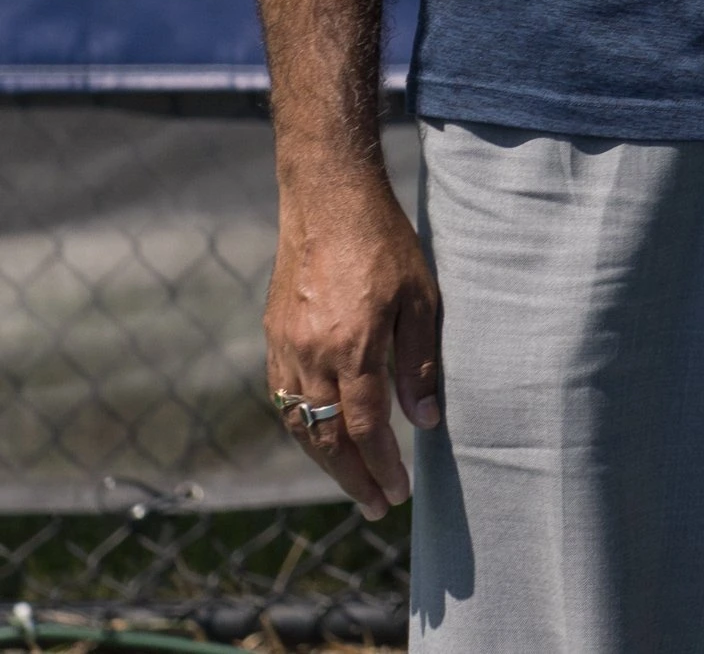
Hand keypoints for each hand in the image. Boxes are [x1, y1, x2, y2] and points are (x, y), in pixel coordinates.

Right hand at [263, 163, 439, 519]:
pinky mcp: (273, 336)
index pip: (366, 429)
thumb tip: (426, 421)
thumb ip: (420, 362)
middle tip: (374, 507)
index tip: (396, 495)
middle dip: (351, 478)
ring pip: (298, 423)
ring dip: (322, 459)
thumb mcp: (422, 298)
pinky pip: (282, 397)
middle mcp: (312, 356)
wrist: (328, 201)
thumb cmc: (386, 244)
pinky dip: (300, 426)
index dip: (381, 467)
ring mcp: (286, 348)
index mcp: (354, 348)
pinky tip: (319, 436)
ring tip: (350, 481)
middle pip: (326, 437)